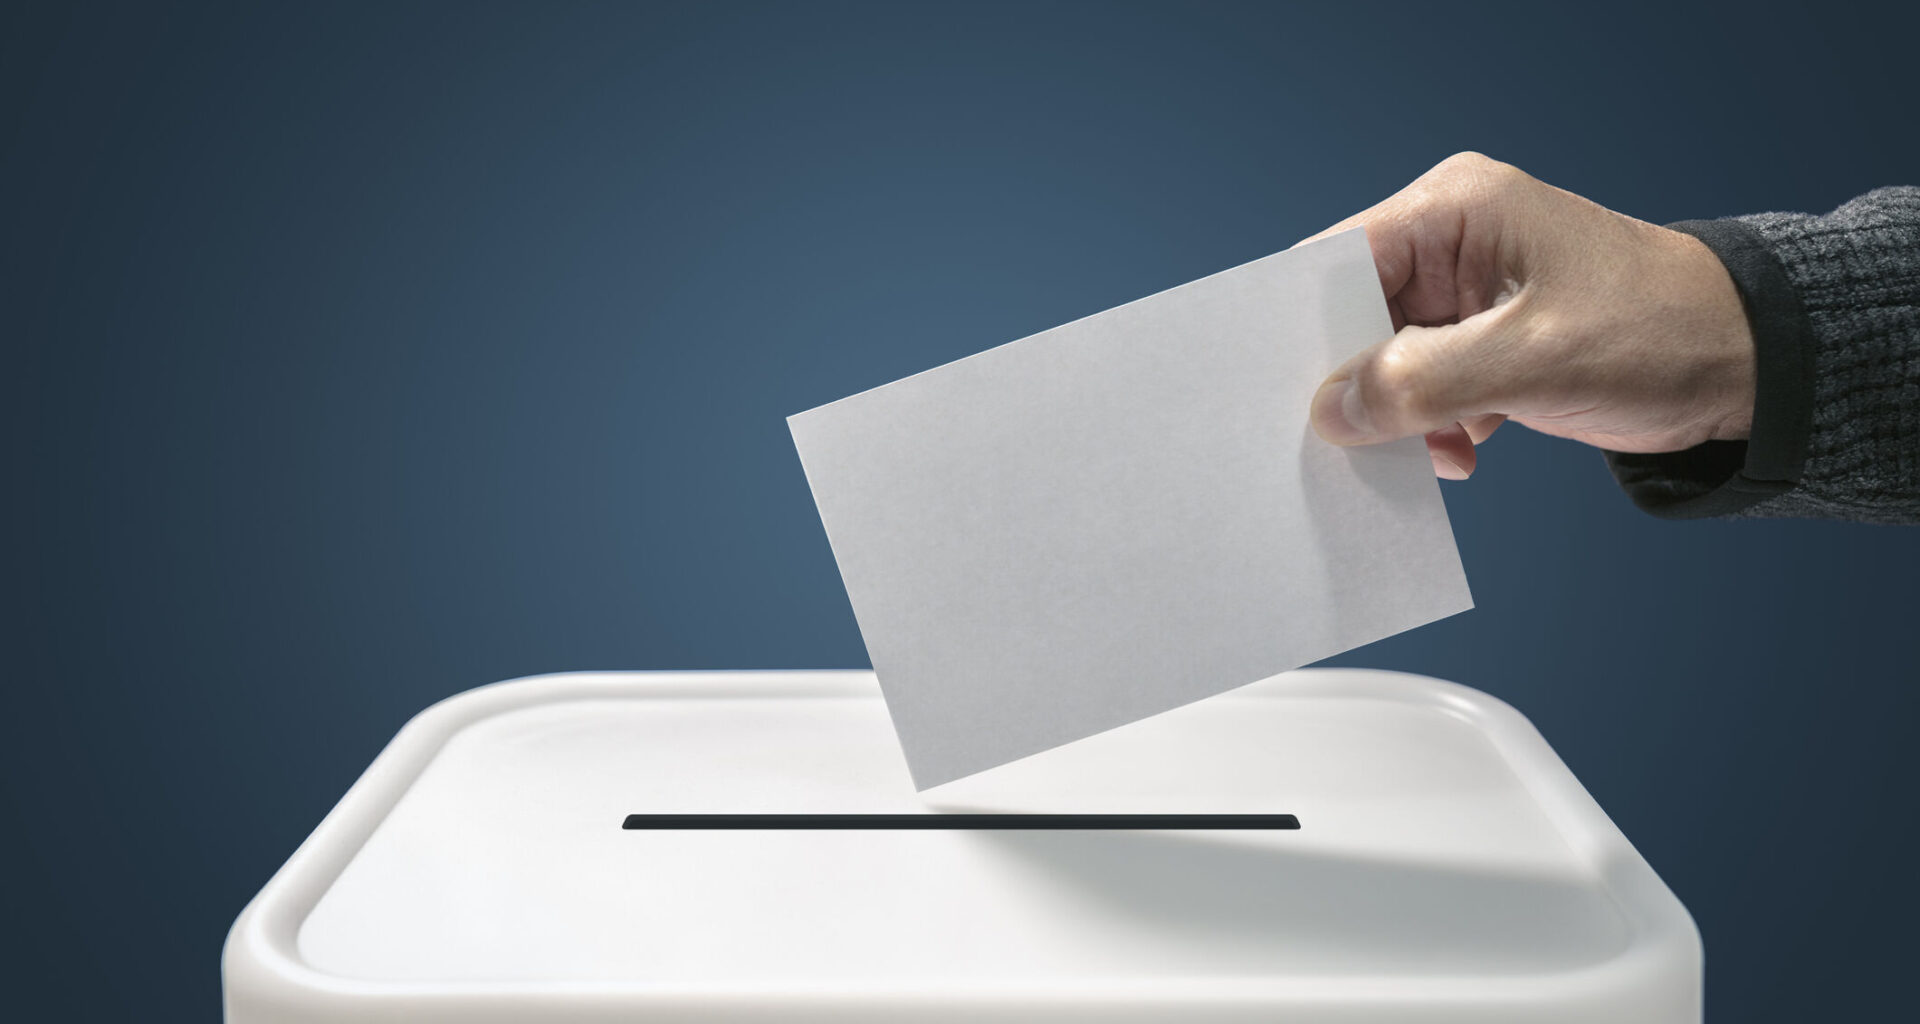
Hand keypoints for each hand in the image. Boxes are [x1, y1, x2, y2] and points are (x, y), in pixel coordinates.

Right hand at [1304, 152, 1757, 478]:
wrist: (1745, 366)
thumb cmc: (1661, 333)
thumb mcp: (1535, 359)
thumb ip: (1425, 382)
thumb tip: (1333, 411)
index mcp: (1454, 209)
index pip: (1338, 260)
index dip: (1303, 326)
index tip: (1285, 395)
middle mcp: (1447, 242)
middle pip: (1350, 314)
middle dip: (1351, 382)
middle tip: (1349, 440)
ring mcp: (1461, 294)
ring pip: (1381, 359)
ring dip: (1396, 414)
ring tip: (1435, 448)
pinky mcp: (1479, 341)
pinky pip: (1418, 385)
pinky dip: (1428, 426)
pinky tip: (1463, 448)